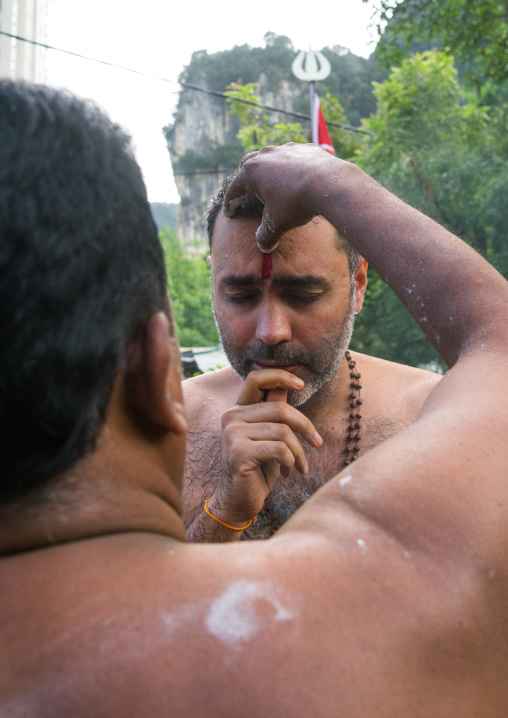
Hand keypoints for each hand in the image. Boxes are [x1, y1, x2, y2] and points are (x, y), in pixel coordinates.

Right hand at [206, 369, 322, 526]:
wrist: (239, 502)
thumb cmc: (258, 468)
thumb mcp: (269, 436)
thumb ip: (274, 412)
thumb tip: (289, 385)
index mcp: (238, 410)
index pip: (256, 378)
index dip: (281, 376)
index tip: (302, 384)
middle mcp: (231, 417)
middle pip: (280, 408)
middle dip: (305, 426)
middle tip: (317, 443)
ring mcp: (233, 434)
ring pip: (283, 431)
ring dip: (299, 451)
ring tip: (300, 466)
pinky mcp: (239, 452)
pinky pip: (279, 449)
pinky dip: (291, 461)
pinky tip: (288, 472)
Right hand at [223, 143, 342, 251]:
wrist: (329, 183)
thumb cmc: (296, 203)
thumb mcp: (277, 224)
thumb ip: (266, 235)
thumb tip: (263, 246)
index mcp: (252, 172)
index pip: (234, 189)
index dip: (230, 203)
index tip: (229, 212)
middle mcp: (265, 156)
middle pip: (247, 164)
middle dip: (245, 178)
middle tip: (247, 190)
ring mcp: (286, 149)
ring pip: (270, 156)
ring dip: (268, 169)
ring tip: (273, 182)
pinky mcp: (305, 148)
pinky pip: (293, 156)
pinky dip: (291, 166)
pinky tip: (297, 177)